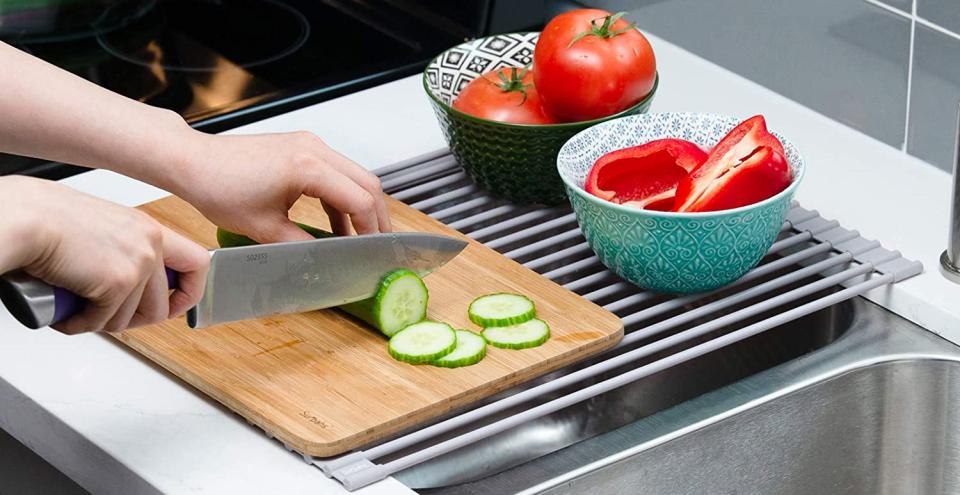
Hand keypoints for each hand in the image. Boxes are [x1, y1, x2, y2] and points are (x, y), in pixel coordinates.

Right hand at [0, 177, 208, 333]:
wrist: (26, 219)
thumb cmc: (49, 220)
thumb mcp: (106, 229)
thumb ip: (127, 250)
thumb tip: (133, 285)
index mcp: (151, 229)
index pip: (197, 263)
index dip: (190, 292)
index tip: (174, 304)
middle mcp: (151, 245)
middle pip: (163, 306)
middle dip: (135, 321)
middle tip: (110, 317)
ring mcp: (138, 265)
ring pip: (131, 319)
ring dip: (102, 323)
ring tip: (79, 309)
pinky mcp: (117, 284)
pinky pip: (104, 323)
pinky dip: (81, 325)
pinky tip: (67, 313)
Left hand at [173, 131, 390, 242]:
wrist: (192, 161)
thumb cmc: (218, 186)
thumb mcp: (264, 229)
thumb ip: (302, 247)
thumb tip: (325, 263)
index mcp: (308, 167)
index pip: (361, 200)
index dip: (372, 229)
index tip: (373, 252)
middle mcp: (314, 149)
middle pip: (367, 183)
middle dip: (376, 216)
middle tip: (377, 245)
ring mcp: (309, 144)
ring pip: (354, 176)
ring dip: (359, 206)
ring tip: (358, 238)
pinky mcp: (301, 147)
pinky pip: (334, 172)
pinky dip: (341, 197)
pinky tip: (336, 223)